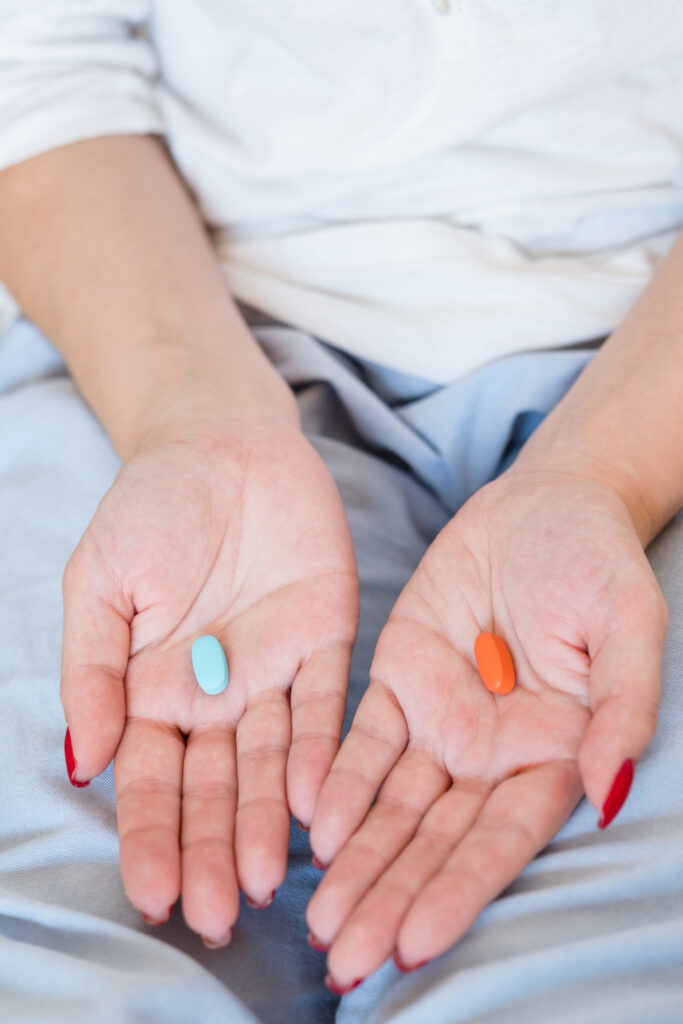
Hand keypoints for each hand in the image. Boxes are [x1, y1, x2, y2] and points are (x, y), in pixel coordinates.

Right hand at [60, 417, 357, 943]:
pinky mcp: (326, 641)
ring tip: (269, 883)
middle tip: (220, 916)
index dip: (152, 838)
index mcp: (155, 690)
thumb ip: (92, 671)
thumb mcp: (100, 583)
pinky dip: (319, 753)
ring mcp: (274, 673)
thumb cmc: (151, 507)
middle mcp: (217, 696)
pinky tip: (317, 804)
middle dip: (215, 851)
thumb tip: (83, 763)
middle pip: (215, 789)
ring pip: (271, 764)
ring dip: (269, 823)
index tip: (155, 896)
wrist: (222, 443)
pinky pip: (324, 707)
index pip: (152, 780)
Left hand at [306, 469, 666, 986]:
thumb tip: (602, 788)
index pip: (502, 838)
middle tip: (345, 959)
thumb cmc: (595, 561)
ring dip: (356, 862)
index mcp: (552, 752)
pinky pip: (362, 741)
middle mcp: (491, 752)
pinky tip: (310, 826)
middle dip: (391, 898)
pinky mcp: (398, 679)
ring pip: (392, 806)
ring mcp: (440, 719)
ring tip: (318, 920)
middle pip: (436, 839)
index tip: (416, 942)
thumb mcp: (626, 623)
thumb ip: (621, 704)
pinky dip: (337, 784)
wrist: (543, 502)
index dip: (460, 890)